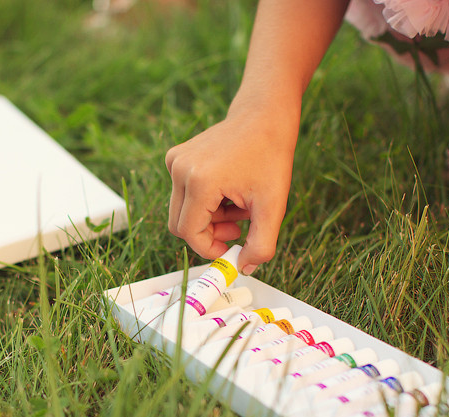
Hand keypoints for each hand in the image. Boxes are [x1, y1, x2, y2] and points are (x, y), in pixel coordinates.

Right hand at [165, 105, 297, 273]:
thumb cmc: (271, 156)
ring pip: (182, 211)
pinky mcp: (175, 157)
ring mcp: (175, 161)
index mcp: (200, 180)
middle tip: (238, 227)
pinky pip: (183, 194)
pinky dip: (205, 201)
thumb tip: (244, 268)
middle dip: (210, 233)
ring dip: (210, 217)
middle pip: (181, 224)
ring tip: (239, 204)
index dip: (210, 247)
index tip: (232, 247)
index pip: (190, 233)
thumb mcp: (274, 206)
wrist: (264, 115)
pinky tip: (229, 190)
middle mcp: (180, 168)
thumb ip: (262, 245)